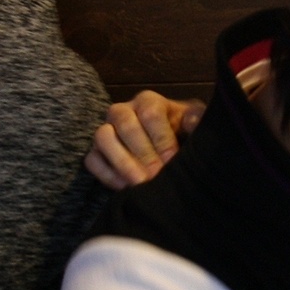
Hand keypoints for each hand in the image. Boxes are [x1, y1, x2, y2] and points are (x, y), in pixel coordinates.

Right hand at [85, 92, 204, 188]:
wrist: (170, 149)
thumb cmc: (183, 134)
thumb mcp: (195, 124)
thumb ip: (197, 119)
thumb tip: (190, 122)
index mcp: (148, 101)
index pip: (150, 112)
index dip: (161, 138)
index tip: (172, 159)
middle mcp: (123, 111)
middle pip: (124, 123)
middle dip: (142, 152)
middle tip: (156, 175)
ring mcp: (106, 130)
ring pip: (102, 137)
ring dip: (122, 162)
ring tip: (140, 183)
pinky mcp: (96, 152)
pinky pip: (92, 160)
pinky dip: (107, 174)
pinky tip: (126, 189)